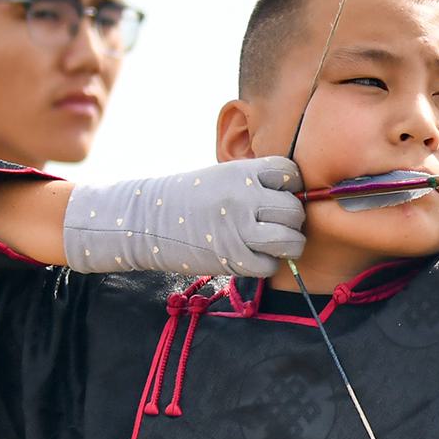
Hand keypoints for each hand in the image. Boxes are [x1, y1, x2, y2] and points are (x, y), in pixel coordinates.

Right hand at [60, 159, 305, 277]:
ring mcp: (238, 230)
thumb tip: (294, 196)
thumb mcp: (222, 176)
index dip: (291, 186)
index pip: (290, 174)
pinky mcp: (232, 259)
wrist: (144, 221)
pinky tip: (252, 257)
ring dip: (287, 245)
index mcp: (242, 172)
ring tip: (274, 244)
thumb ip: (256, 182)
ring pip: (290, 241)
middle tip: (275, 224)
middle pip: (294, 210)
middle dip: (290, 219)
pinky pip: (270, 266)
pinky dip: (265, 265)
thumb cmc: (187, 197)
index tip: (280, 194)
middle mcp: (244, 198)